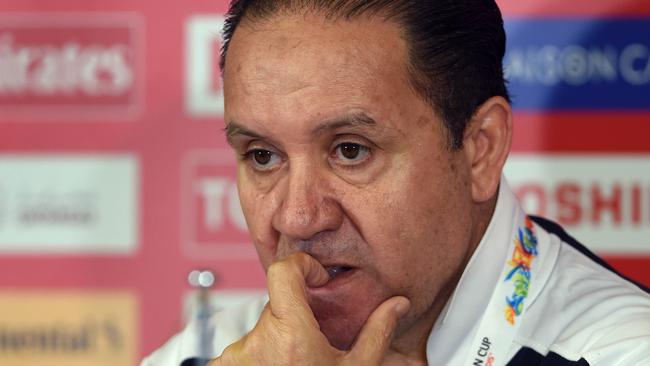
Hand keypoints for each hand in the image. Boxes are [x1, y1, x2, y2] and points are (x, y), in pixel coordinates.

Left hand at [209, 253, 410, 364]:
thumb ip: (376, 332)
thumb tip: (397, 304)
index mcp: (292, 335)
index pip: (283, 272)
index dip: (301, 266)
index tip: (316, 280)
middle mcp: (257, 342)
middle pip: (278, 307)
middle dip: (297, 319)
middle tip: (314, 348)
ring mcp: (234, 357)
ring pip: (261, 330)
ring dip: (277, 342)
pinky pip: (244, 350)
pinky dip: (260, 358)